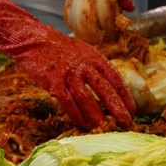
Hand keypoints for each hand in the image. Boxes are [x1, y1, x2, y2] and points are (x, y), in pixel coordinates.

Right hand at [8, 26, 136, 127]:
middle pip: (104, 89)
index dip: (125, 95)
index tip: (133, 109)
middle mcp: (83, 65)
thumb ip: (95, 67)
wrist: (33, 39)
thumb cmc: (58, 48)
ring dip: (96, 115)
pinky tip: (81, 123)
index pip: (114, 77)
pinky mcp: (53, 82)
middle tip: (126, 122)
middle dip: (117, 108)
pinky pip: (67, 102)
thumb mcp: (81, 51)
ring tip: (102, 127)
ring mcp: (68, 74)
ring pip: (86, 98)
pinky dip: (75, 114)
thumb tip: (110, 87)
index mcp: (93, 57)